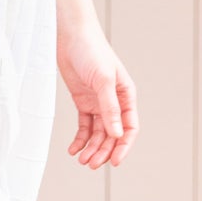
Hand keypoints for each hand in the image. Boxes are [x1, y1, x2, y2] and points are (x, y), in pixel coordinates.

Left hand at [56, 24, 137, 168]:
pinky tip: (73, 149)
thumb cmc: (91, 51)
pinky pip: (84, 125)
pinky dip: (80, 139)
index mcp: (126, 95)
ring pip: (98, 133)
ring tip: (82, 160)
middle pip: (113, 134)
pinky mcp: (83, 101)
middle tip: (91, 164)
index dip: (124, 146)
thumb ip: (110, 107)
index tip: (115, 162)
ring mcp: (98, 102)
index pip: (130, 127)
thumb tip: (116, 134)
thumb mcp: (103, 80)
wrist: (70, 36)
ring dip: (91, 148)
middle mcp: (115, 101)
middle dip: (103, 151)